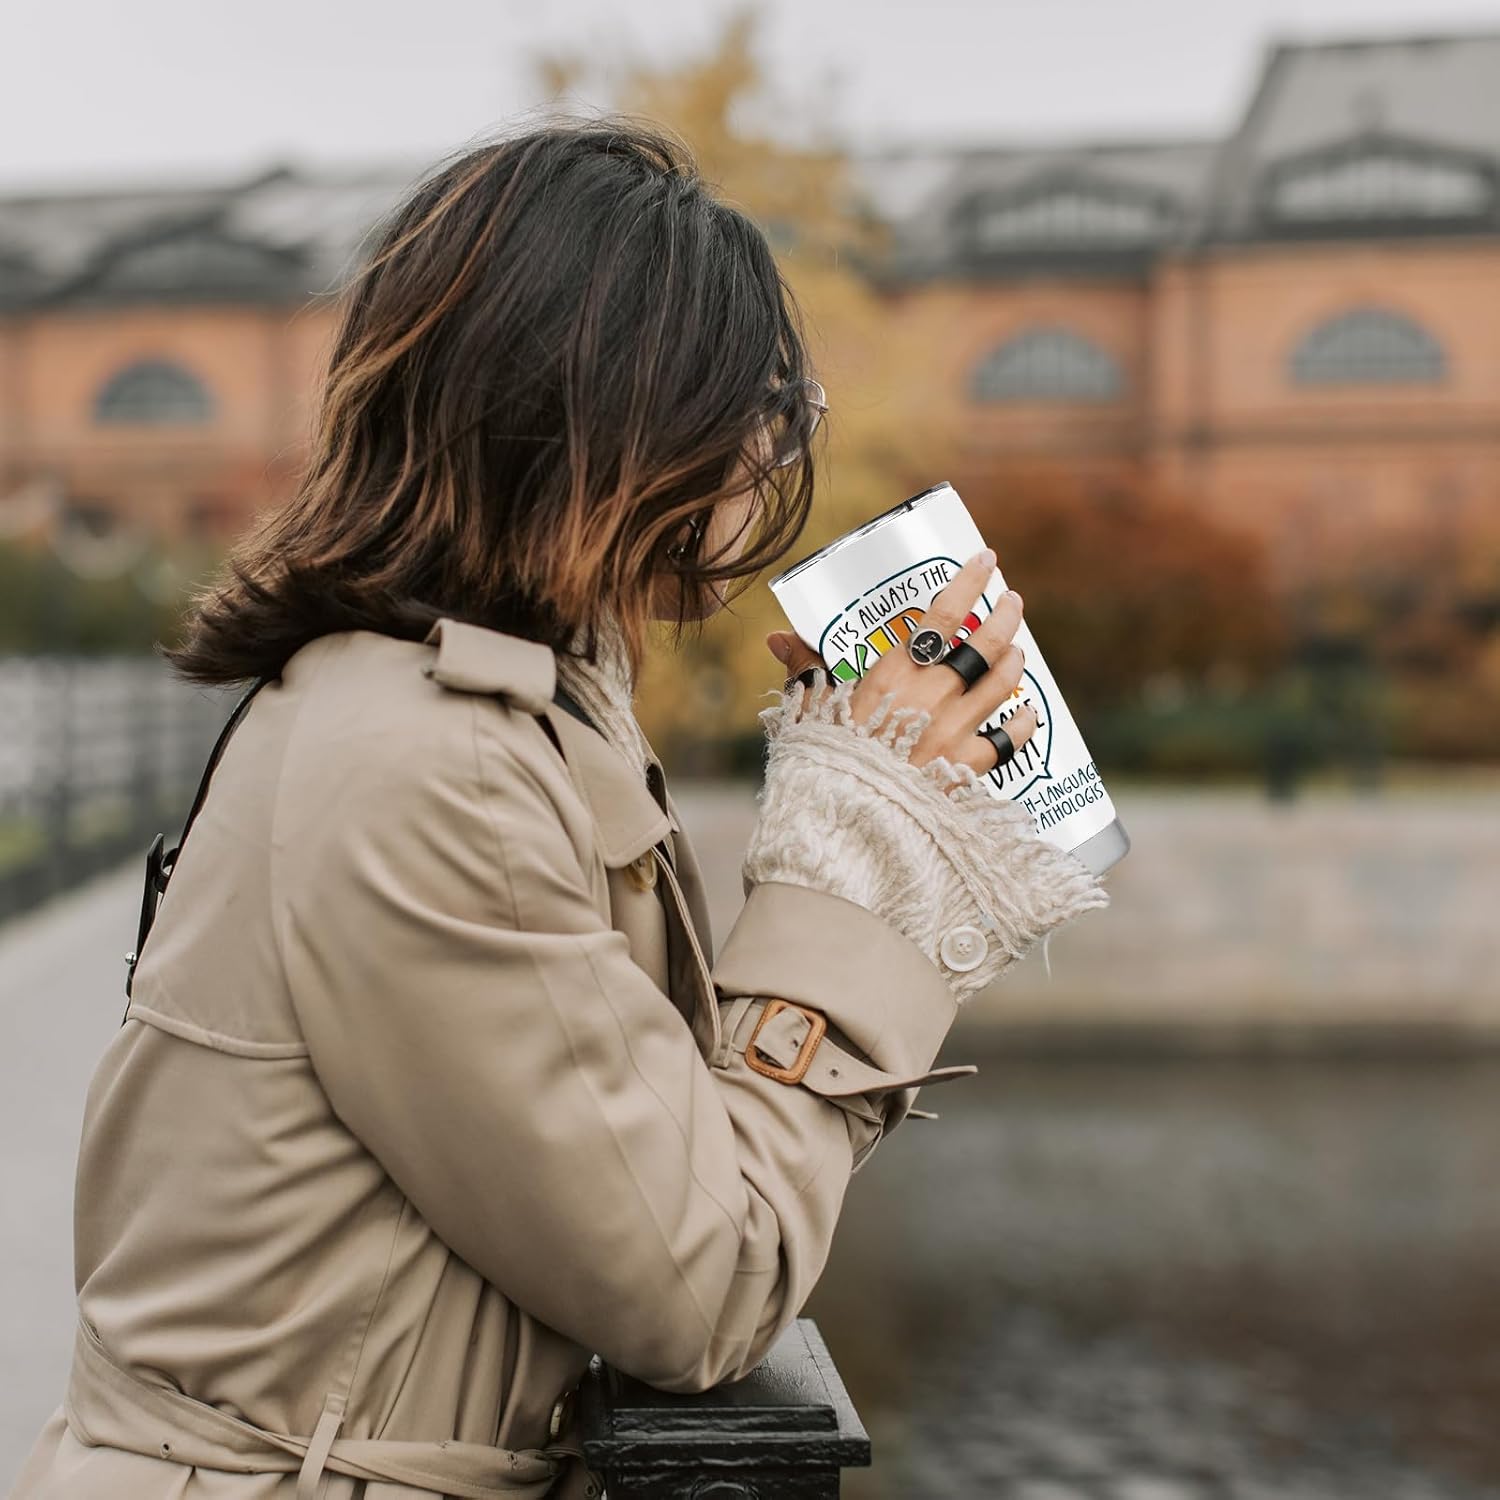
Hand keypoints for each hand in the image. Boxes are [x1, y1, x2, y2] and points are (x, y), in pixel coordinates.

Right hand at [766, 547, 1038, 788]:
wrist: (843, 828)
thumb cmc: (821, 766)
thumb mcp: (808, 711)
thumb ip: (804, 669)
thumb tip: (778, 637)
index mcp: (892, 677)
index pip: (943, 616)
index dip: (969, 583)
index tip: (986, 561)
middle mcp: (931, 699)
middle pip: (983, 646)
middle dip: (1004, 618)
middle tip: (1012, 602)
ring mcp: (953, 735)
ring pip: (1000, 685)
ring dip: (1013, 661)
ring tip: (1017, 649)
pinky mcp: (965, 771)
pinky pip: (1007, 741)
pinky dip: (1021, 723)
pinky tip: (1026, 713)